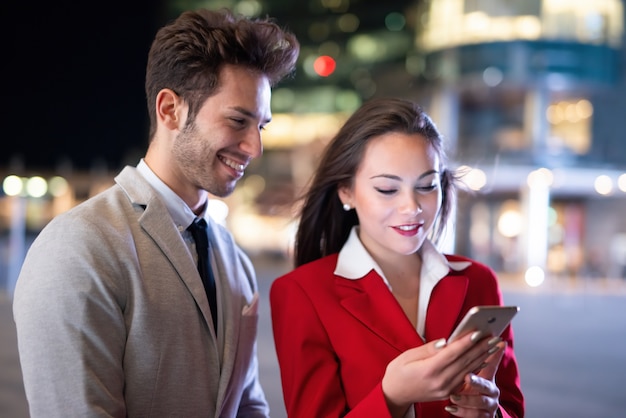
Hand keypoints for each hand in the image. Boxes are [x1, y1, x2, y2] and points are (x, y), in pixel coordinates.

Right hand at [382, 333, 500, 415]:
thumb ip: (428, 349)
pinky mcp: (448, 392)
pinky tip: (484, 359)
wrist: (395, 395)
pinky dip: (476, 367)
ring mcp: (445, 389)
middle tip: (494, 336)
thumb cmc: (398, 373)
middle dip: (481, 348)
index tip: (478, 332)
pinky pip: (465, 377)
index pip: (451, 354)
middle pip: (464, 362)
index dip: (465, 343)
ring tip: (494, 345)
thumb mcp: (407, 356)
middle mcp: (439, 382)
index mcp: (428, 371)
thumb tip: (446, 341)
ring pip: (468, 370)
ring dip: (483, 357)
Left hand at [444, 341, 506, 417]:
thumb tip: (475, 339)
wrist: (466, 405)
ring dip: (467, 399)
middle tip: (467, 376)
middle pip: (486, 385)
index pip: (489, 363)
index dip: (489, 354)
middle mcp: (491, 390)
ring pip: (481, 403)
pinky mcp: (483, 415)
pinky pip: (475, 415)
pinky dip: (462, 412)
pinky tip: (451, 408)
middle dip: (477, 381)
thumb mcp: (470, 369)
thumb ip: (471, 355)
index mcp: (487, 375)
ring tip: (453, 396)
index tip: (487, 347)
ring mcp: (488, 404)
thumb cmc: (466, 384)